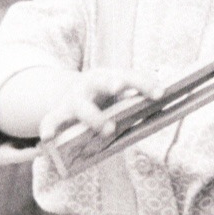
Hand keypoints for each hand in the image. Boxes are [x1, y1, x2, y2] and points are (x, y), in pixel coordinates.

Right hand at [38, 68, 157, 144]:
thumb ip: (137, 103)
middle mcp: (90, 84)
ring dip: (94, 117)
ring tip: (108, 129)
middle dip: (110, 83)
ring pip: (81, 106)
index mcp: (110, 77)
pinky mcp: (58, 113)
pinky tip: (49, 138)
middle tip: (119, 88)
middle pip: (101, 81)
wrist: (71, 95)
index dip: (144, 83)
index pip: (129, 76)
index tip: (160, 93)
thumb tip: (164, 112)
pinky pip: (51, 120)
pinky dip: (50, 128)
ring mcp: (73, 99)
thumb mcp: (119, 97)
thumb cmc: (104, 100)